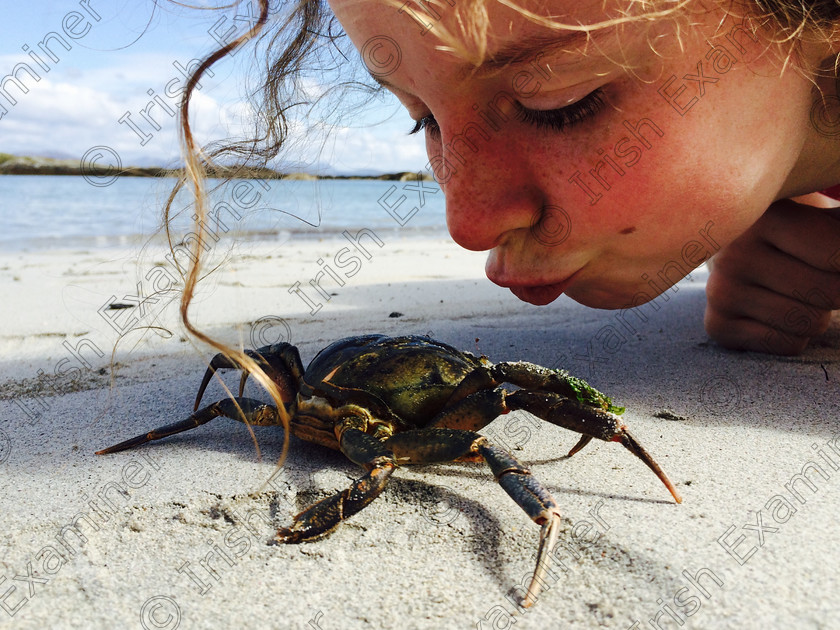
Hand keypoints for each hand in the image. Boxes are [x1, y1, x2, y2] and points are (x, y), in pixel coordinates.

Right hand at [704, 196, 839, 354]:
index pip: (839, 255)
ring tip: (796, 290)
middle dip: (838, 288)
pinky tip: (776, 311)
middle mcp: (734, 255)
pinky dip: (795, 334)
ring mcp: (721, 292)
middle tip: (818, 273)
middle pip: (831, 293)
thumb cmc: (799, 231)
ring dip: (817, 312)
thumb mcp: (825, 216)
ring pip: (810, 322)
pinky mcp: (718, 325)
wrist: (738, 247)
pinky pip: (789, 344)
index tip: (835, 253)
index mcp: (766, 217)